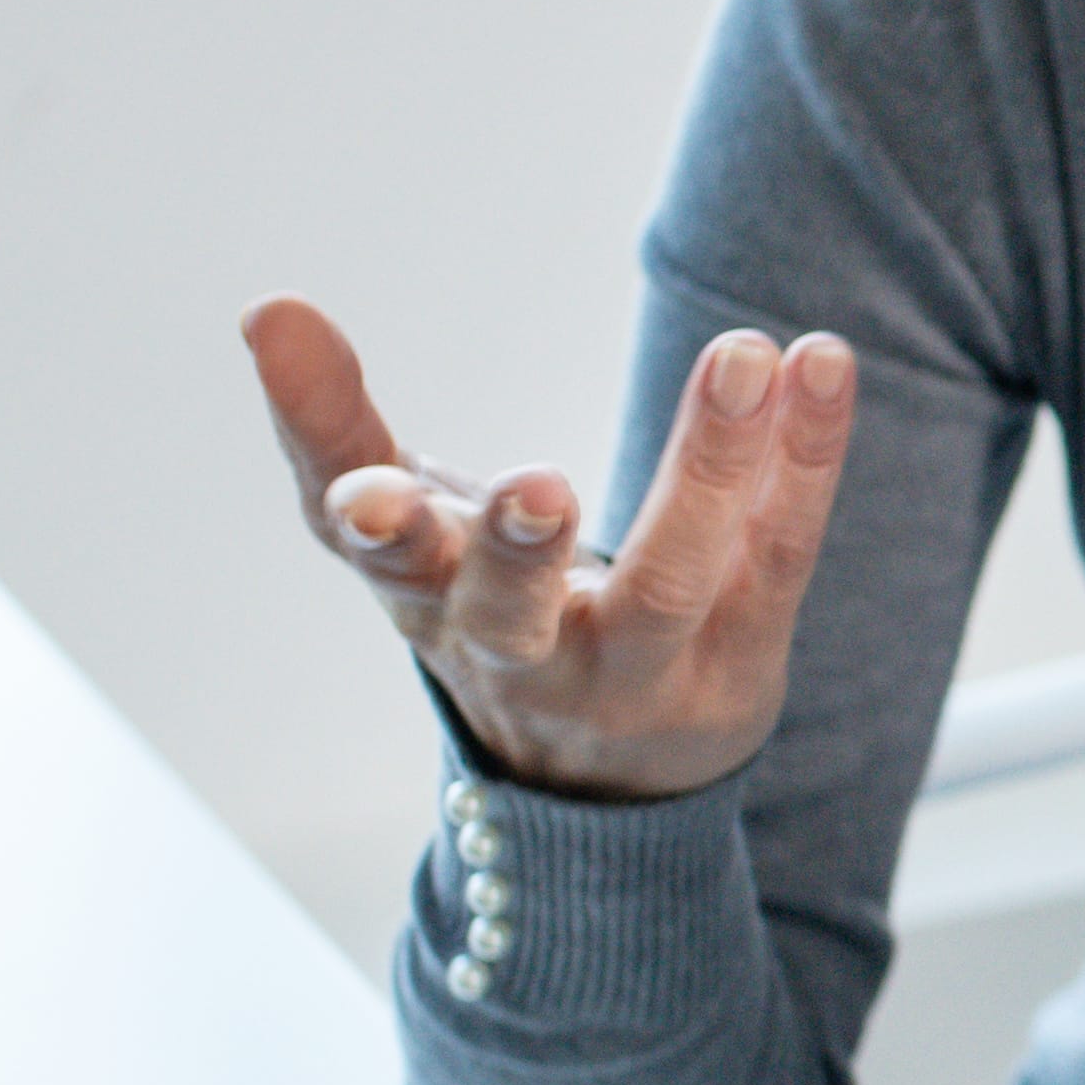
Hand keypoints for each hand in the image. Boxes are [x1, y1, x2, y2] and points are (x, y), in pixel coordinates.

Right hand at [245, 294, 854, 807]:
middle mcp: (525, 653)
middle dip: (519, 552)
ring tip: (742, 359)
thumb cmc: (482, 612)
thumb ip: (331, 425)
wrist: (604, 779)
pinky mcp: (738, 659)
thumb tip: (264, 305)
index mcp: (428, 605)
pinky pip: (777, 556)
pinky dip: (805, 458)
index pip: (384, 567)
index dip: (374, 529)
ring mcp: (638, 669)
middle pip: (514, 617)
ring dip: (707, 469)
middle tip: (539, 485)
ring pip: (670, 585)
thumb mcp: (397, 534)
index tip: (367, 494)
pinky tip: (819, 364)